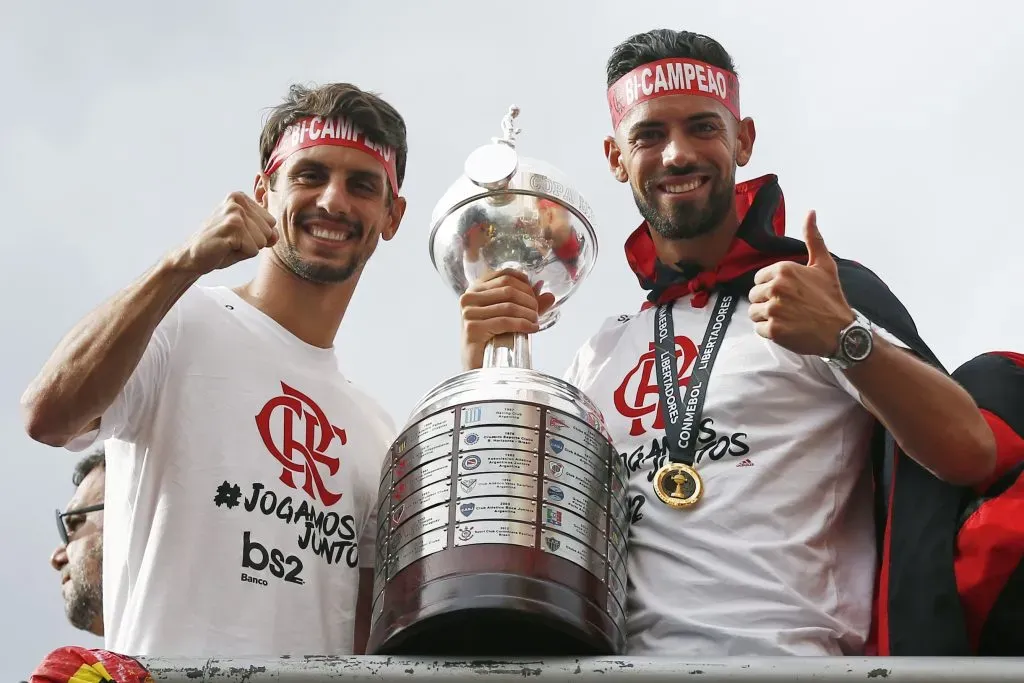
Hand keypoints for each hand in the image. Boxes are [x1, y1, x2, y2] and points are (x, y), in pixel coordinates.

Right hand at [172, 192, 278, 274]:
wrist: (192, 256)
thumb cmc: (221, 245)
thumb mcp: (247, 236)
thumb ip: (266, 233)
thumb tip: (275, 235)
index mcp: (241, 197)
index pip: (271, 222)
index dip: (256, 235)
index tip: (237, 235)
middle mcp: (237, 200)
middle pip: (268, 231)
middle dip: (253, 242)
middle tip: (231, 241)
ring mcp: (234, 212)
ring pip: (262, 241)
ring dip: (246, 248)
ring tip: (228, 244)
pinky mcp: (231, 227)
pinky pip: (253, 250)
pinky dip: (241, 255)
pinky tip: (224, 248)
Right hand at [459, 269, 554, 369]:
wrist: (479, 367)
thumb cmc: (494, 340)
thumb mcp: (511, 317)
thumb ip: (528, 305)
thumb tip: (549, 295)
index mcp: (475, 289)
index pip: (504, 275)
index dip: (524, 283)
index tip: (534, 295)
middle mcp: (468, 297)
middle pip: (508, 288)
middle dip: (529, 299)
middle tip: (537, 312)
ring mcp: (468, 313)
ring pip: (508, 305)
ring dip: (528, 313)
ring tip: (535, 321)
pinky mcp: (472, 328)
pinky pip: (505, 321)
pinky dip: (523, 324)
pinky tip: (532, 328)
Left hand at [747, 210, 854, 356]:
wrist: (841, 331)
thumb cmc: (831, 298)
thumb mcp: (824, 265)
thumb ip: (813, 239)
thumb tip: (810, 212)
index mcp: (784, 270)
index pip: (759, 278)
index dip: (770, 286)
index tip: (786, 293)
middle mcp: (776, 288)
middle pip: (754, 295)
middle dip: (766, 301)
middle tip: (787, 307)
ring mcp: (774, 309)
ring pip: (754, 312)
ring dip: (766, 317)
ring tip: (785, 318)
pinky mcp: (773, 330)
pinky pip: (758, 329)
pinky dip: (769, 331)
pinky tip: (785, 329)